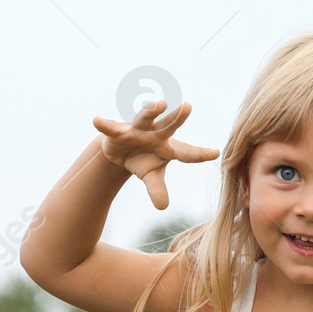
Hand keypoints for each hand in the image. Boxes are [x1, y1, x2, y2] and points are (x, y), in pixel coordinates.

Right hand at [92, 99, 219, 210]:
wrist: (122, 149)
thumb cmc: (143, 160)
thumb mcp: (151, 176)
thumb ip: (157, 189)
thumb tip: (163, 207)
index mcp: (168, 147)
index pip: (187, 152)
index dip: (200, 154)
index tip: (215, 153)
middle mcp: (155, 134)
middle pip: (168, 126)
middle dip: (177, 118)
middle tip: (187, 107)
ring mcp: (137, 130)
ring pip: (144, 118)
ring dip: (150, 111)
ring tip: (158, 104)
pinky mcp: (118, 130)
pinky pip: (111, 127)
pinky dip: (104, 124)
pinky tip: (96, 120)